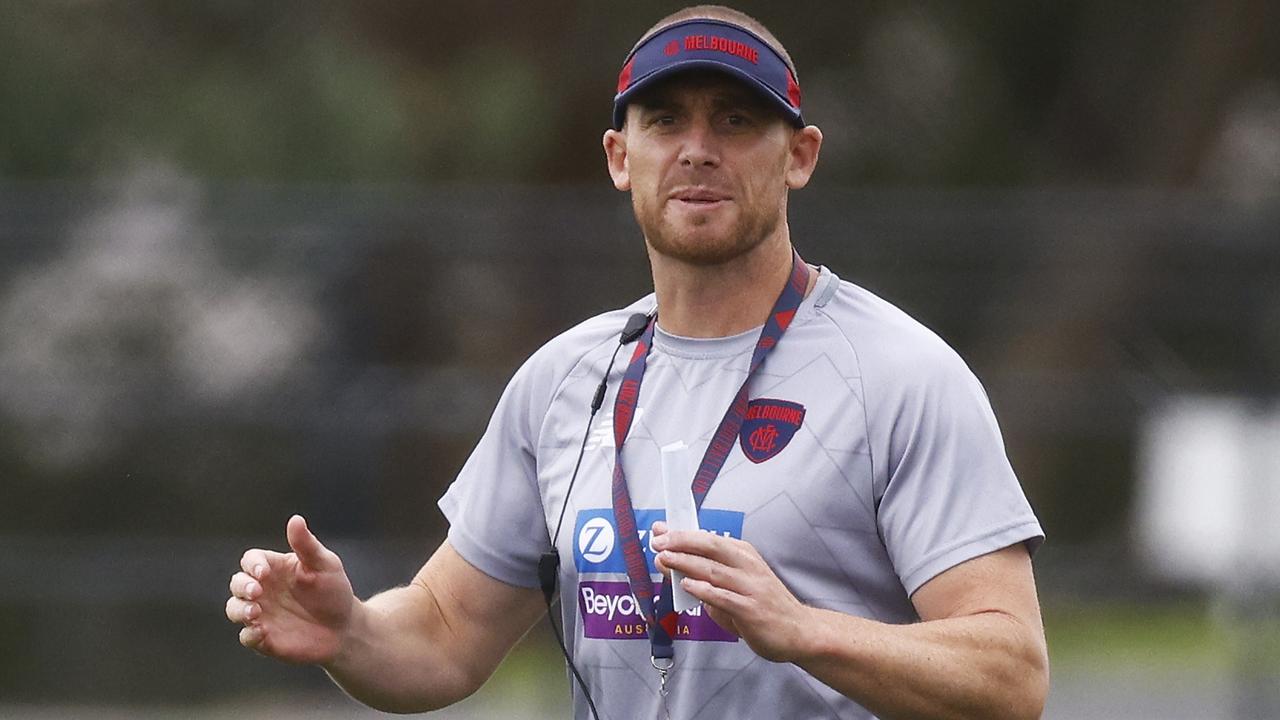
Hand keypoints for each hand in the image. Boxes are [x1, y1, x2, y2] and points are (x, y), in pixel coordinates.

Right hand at [226, 514, 355, 664]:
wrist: (344, 627)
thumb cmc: (334, 590)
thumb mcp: (324, 564)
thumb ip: (306, 545)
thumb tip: (295, 519)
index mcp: (274, 568)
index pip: (251, 560)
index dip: (252, 565)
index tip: (264, 572)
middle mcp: (262, 590)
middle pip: (236, 583)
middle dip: (241, 586)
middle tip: (256, 592)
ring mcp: (261, 614)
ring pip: (234, 609)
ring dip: (239, 610)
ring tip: (255, 612)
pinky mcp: (264, 638)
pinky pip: (247, 636)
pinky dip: (249, 634)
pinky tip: (261, 633)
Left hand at [651, 521, 812, 662]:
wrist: (798, 631)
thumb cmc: (762, 605)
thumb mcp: (737, 582)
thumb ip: (707, 574)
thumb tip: (673, 565)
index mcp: (744, 554)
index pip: (709, 538)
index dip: (682, 533)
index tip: (660, 531)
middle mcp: (748, 566)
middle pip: (711, 546)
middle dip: (681, 542)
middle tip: (658, 541)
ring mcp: (751, 587)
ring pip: (713, 570)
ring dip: (686, 563)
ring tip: (664, 559)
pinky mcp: (751, 610)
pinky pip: (723, 597)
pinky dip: (703, 590)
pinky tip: (686, 585)